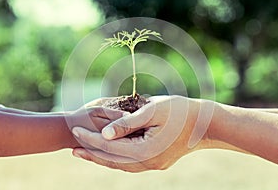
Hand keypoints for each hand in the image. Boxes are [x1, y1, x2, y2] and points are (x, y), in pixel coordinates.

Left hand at [72, 95, 215, 171]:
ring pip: (121, 164)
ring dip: (102, 157)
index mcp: (145, 150)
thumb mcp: (152, 110)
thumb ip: (128, 123)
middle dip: (92, 152)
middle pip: (112, 159)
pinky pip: (130, 163)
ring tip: (85, 152)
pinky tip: (108, 152)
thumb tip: (104, 134)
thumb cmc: (180, 111)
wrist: (204, 124)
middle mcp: (148, 163)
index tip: (75, 130)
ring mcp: (153, 165)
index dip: (90, 138)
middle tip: (72, 148)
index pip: (109, 145)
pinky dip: (116, 158)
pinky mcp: (157, 163)